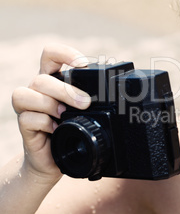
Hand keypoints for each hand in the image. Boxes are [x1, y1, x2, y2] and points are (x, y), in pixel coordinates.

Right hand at [12, 43, 90, 182]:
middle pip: (42, 78)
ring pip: (27, 93)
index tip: (82, 65)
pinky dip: (44, 122)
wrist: (54, 159)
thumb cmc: (72, 130)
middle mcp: (38, 90)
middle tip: (85, 103)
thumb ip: (93, 98)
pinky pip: (27, 117)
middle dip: (66, 89)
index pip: (51, 54)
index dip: (64, 53)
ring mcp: (29, 107)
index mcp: (54, 80)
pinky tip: (56, 129)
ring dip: (50, 103)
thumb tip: (120, 88)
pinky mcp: (24, 125)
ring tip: (64, 115)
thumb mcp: (86, 111)